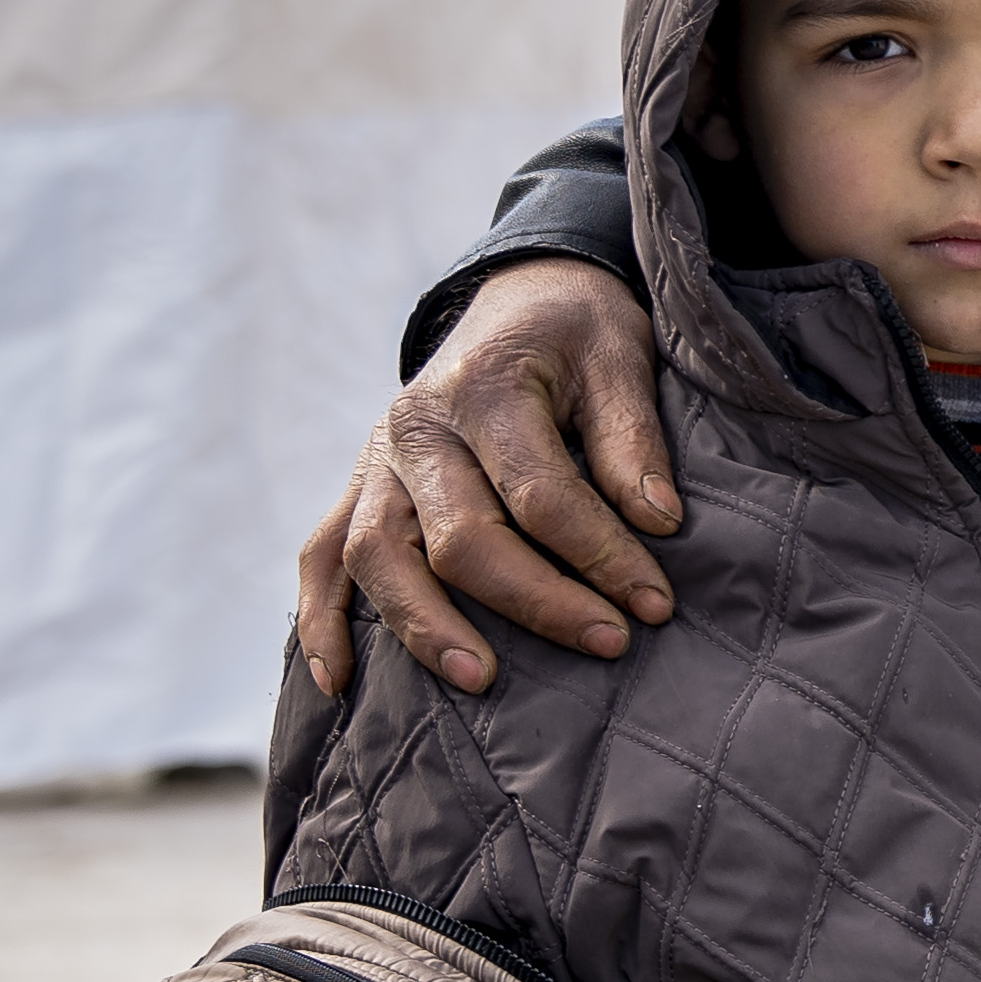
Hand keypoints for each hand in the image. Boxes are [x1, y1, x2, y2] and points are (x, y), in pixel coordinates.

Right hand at [289, 262, 681, 700]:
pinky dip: (323, 621)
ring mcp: (376, 461)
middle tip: (609, 642)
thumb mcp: (621, 357)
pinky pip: (322, 558)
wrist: (517, 297)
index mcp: (484, 387)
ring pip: (379, 558)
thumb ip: (633, 440)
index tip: (654, 604)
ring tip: (484, 680)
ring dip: (427, 627)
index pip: (540, 494)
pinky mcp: (359, 488)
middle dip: (538, 601)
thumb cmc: (577, 333)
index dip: (601, 555)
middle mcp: (415, 427)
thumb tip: (658, 522)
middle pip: (459, 536)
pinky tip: (341, 683)